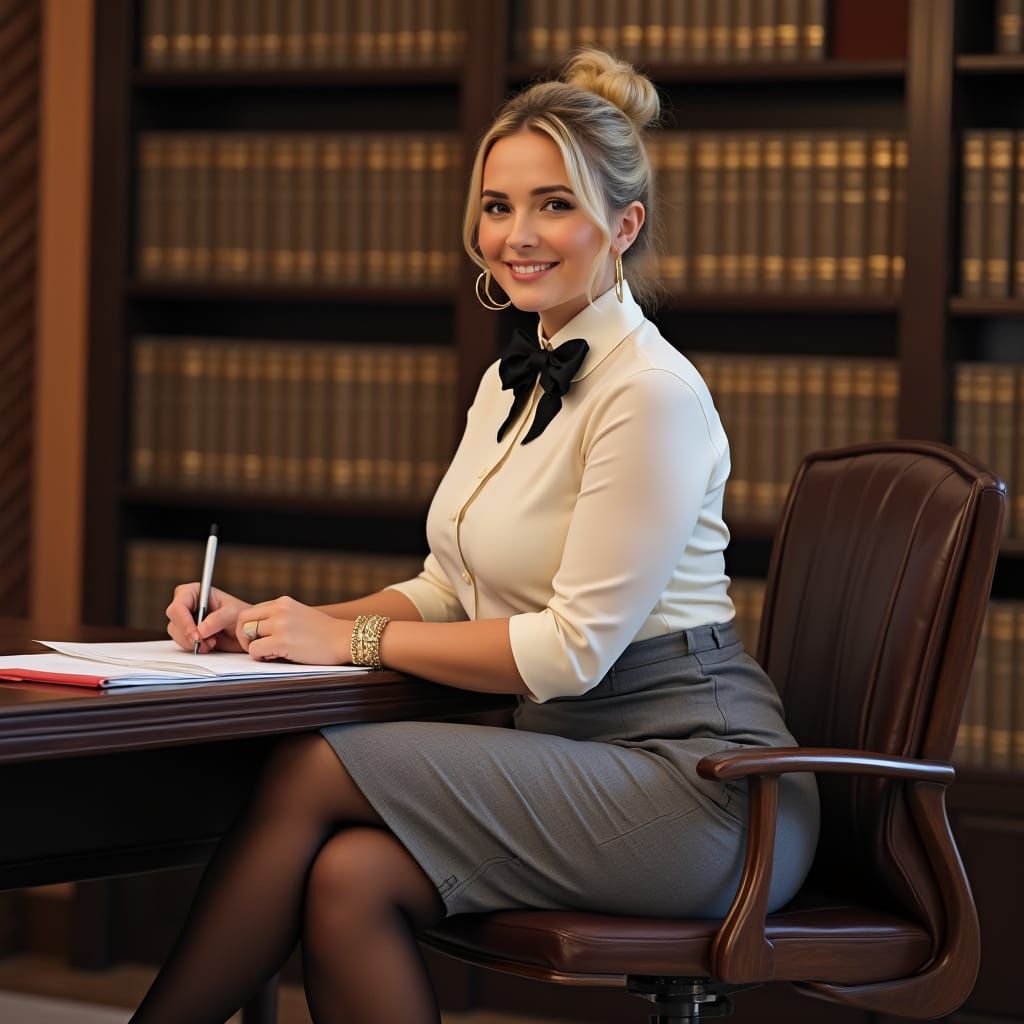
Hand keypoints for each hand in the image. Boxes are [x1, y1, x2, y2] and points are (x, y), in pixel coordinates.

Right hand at [166, 584, 251, 653]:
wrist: (245, 630)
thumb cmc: (240, 614)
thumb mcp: (233, 613)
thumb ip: (218, 619)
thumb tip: (200, 630)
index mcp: (193, 592)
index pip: (178, 606)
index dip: (184, 622)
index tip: (196, 635)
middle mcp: (186, 605)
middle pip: (174, 622)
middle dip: (188, 635)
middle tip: (205, 642)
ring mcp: (185, 620)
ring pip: (176, 635)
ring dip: (193, 643)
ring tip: (212, 642)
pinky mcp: (188, 634)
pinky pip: (183, 643)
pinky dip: (195, 647)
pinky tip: (209, 645)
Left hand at [236, 596, 352, 664]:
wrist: (346, 639)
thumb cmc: (326, 633)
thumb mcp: (301, 615)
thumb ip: (281, 617)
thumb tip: (258, 630)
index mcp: (283, 602)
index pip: (251, 611)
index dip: (249, 627)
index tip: (257, 638)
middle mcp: (280, 609)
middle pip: (243, 620)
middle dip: (244, 636)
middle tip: (255, 647)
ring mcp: (281, 624)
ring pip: (247, 635)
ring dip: (253, 647)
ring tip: (270, 653)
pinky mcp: (282, 641)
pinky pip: (255, 650)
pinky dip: (260, 656)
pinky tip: (275, 657)